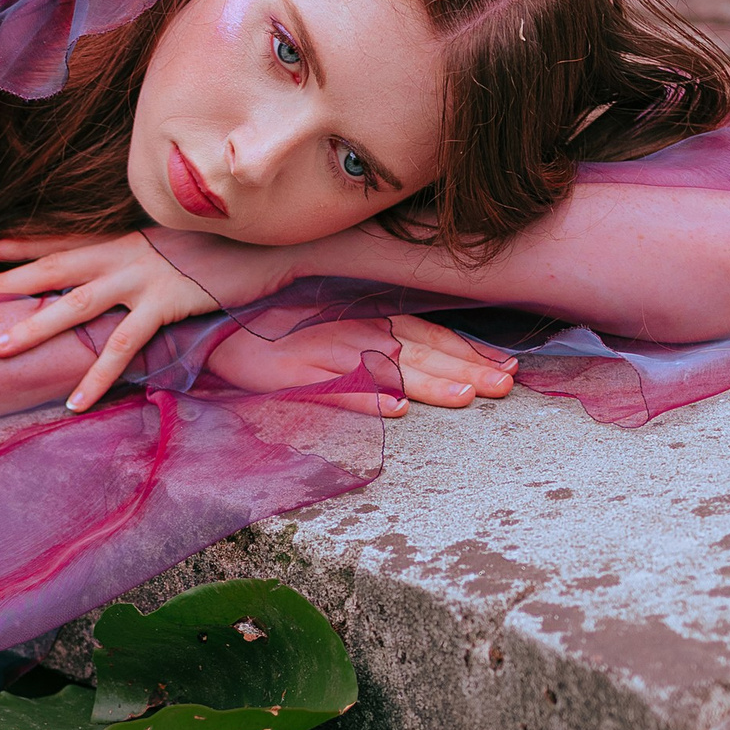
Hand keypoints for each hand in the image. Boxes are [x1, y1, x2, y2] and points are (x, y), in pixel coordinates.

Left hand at [0, 228, 224, 413]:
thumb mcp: (175, 246)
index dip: (23, 244)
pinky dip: (96, 377)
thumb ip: (145, 259)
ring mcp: (142, 276)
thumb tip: (130, 275)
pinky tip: (74, 402)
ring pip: (75, 304)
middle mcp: (124, 253)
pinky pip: (123, 346)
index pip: (63, 240)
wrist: (271, 241)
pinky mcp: (165, 302)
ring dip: (34, 327)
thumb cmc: (227, 247)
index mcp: (123, 240)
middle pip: (52, 267)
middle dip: (6, 282)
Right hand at [207, 309, 516, 417]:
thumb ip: (381, 336)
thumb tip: (428, 361)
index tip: (509, 369)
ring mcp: (327, 351)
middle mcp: (356, 330)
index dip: (471, 351)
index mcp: (371, 319)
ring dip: (428, 381)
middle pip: (421, 351)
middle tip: (504, 387)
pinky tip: (394, 409)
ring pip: (388, 367)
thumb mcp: (337, 322)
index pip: (432, 334)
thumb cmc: (281, 325)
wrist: (219, 323)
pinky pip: (336, 388)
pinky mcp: (295, 374)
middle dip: (466, 369)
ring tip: (464, 398)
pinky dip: (367, 397)